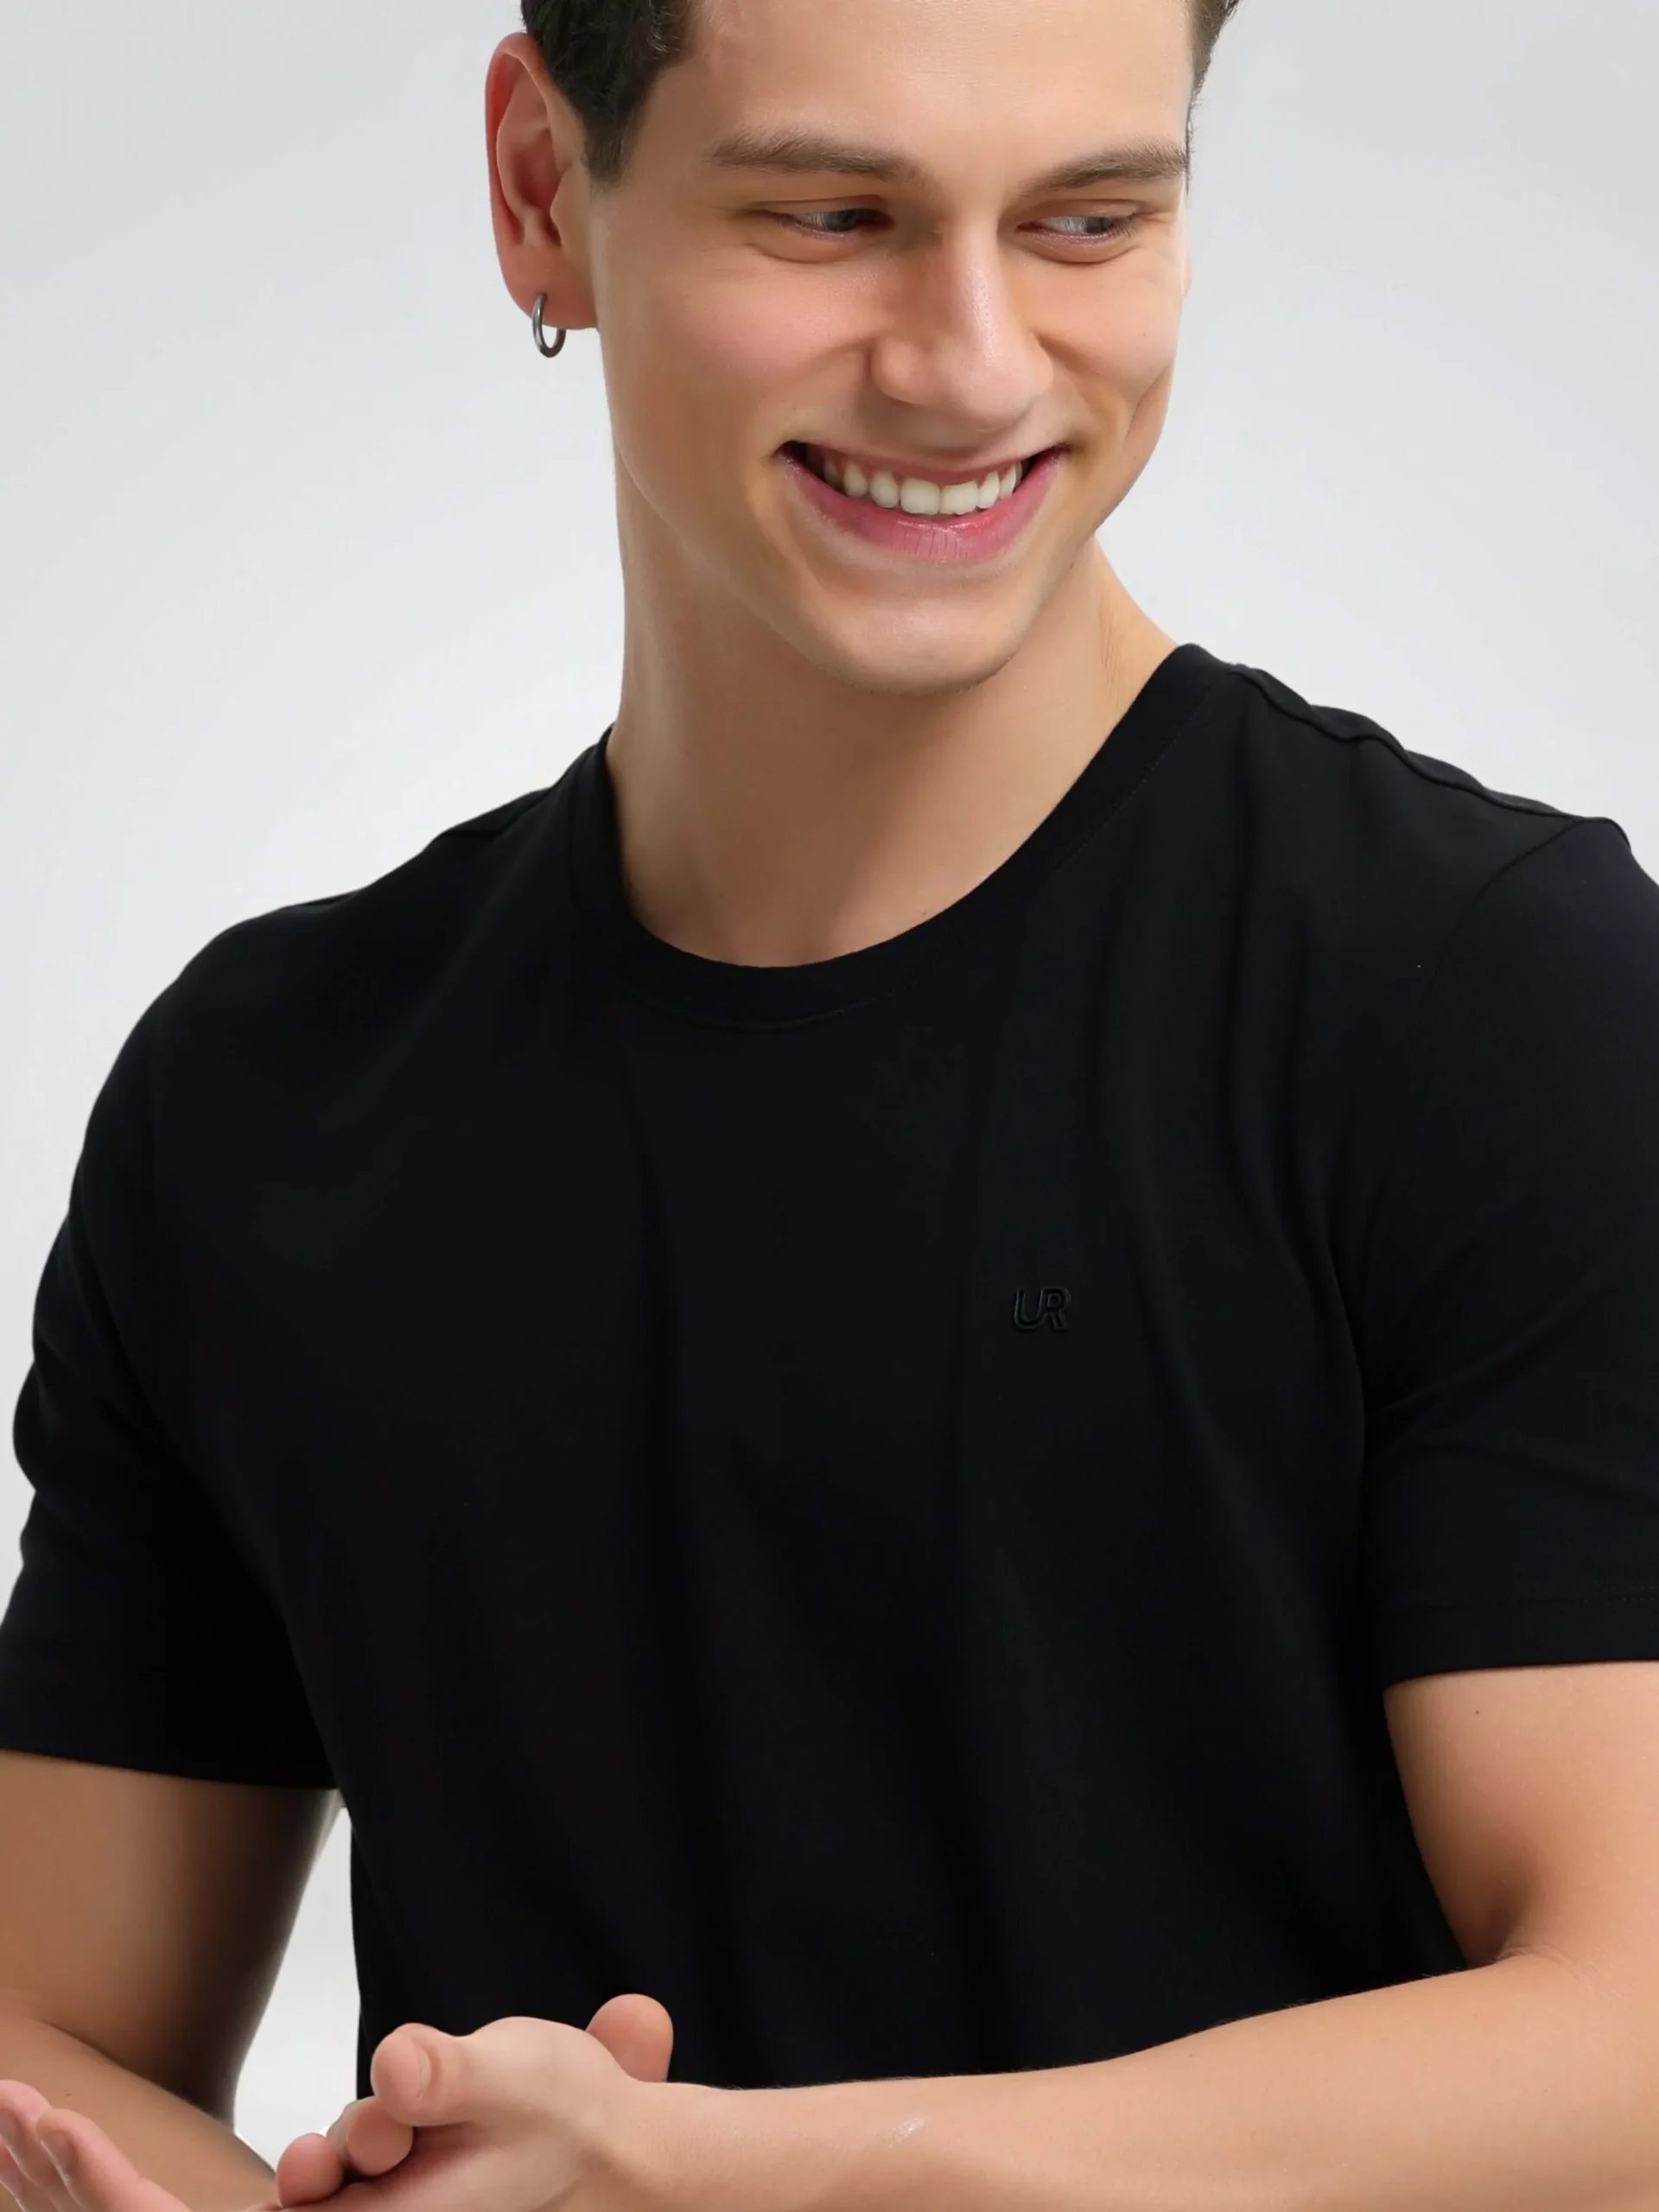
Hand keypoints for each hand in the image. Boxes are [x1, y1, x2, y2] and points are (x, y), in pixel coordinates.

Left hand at [0, 1995, 674, 2211]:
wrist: (605, 2152)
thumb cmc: (560, 2113)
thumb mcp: (517, 2078)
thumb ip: (450, 2072)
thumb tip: (396, 2075)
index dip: (112, 2192)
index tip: (57, 2126)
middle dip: (79, 2180)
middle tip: (17, 2105)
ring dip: (96, 2178)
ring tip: (33, 2115)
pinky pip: (220, 2206)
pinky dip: (155, 2180)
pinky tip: (123, 2156)